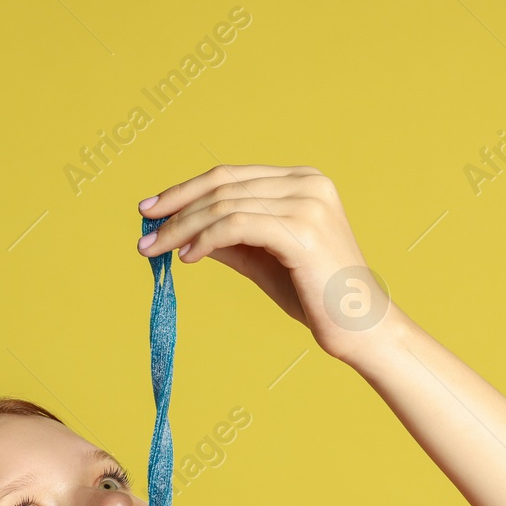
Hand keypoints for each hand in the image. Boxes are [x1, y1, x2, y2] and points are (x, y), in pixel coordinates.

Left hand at [136, 164, 402, 364]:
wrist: (361, 328)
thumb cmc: (315, 297)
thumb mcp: (263, 260)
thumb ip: (228, 240)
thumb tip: (180, 232)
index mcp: (303, 181)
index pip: (231, 176)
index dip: (186, 190)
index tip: (151, 210)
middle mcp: (308, 183)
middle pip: (223, 184)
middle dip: (177, 206)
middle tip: (144, 228)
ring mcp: (307, 203)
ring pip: (225, 204)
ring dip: (182, 227)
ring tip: (156, 249)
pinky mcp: (302, 230)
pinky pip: (236, 226)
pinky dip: (205, 239)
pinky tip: (187, 257)